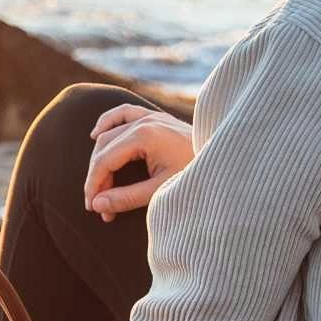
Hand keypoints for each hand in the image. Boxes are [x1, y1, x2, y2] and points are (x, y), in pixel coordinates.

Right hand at [84, 101, 194, 221]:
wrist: (228, 161)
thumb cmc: (197, 177)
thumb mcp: (160, 191)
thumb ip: (126, 198)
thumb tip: (98, 205)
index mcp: (145, 136)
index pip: (105, 160)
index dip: (94, 185)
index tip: (92, 207)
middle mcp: (145, 121)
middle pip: (104, 147)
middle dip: (98, 177)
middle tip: (99, 205)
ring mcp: (151, 116)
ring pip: (110, 130)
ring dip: (100, 156)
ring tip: (99, 182)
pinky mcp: (157, 117)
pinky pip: (124, 113)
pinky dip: (108, 123)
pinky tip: (96, 134)